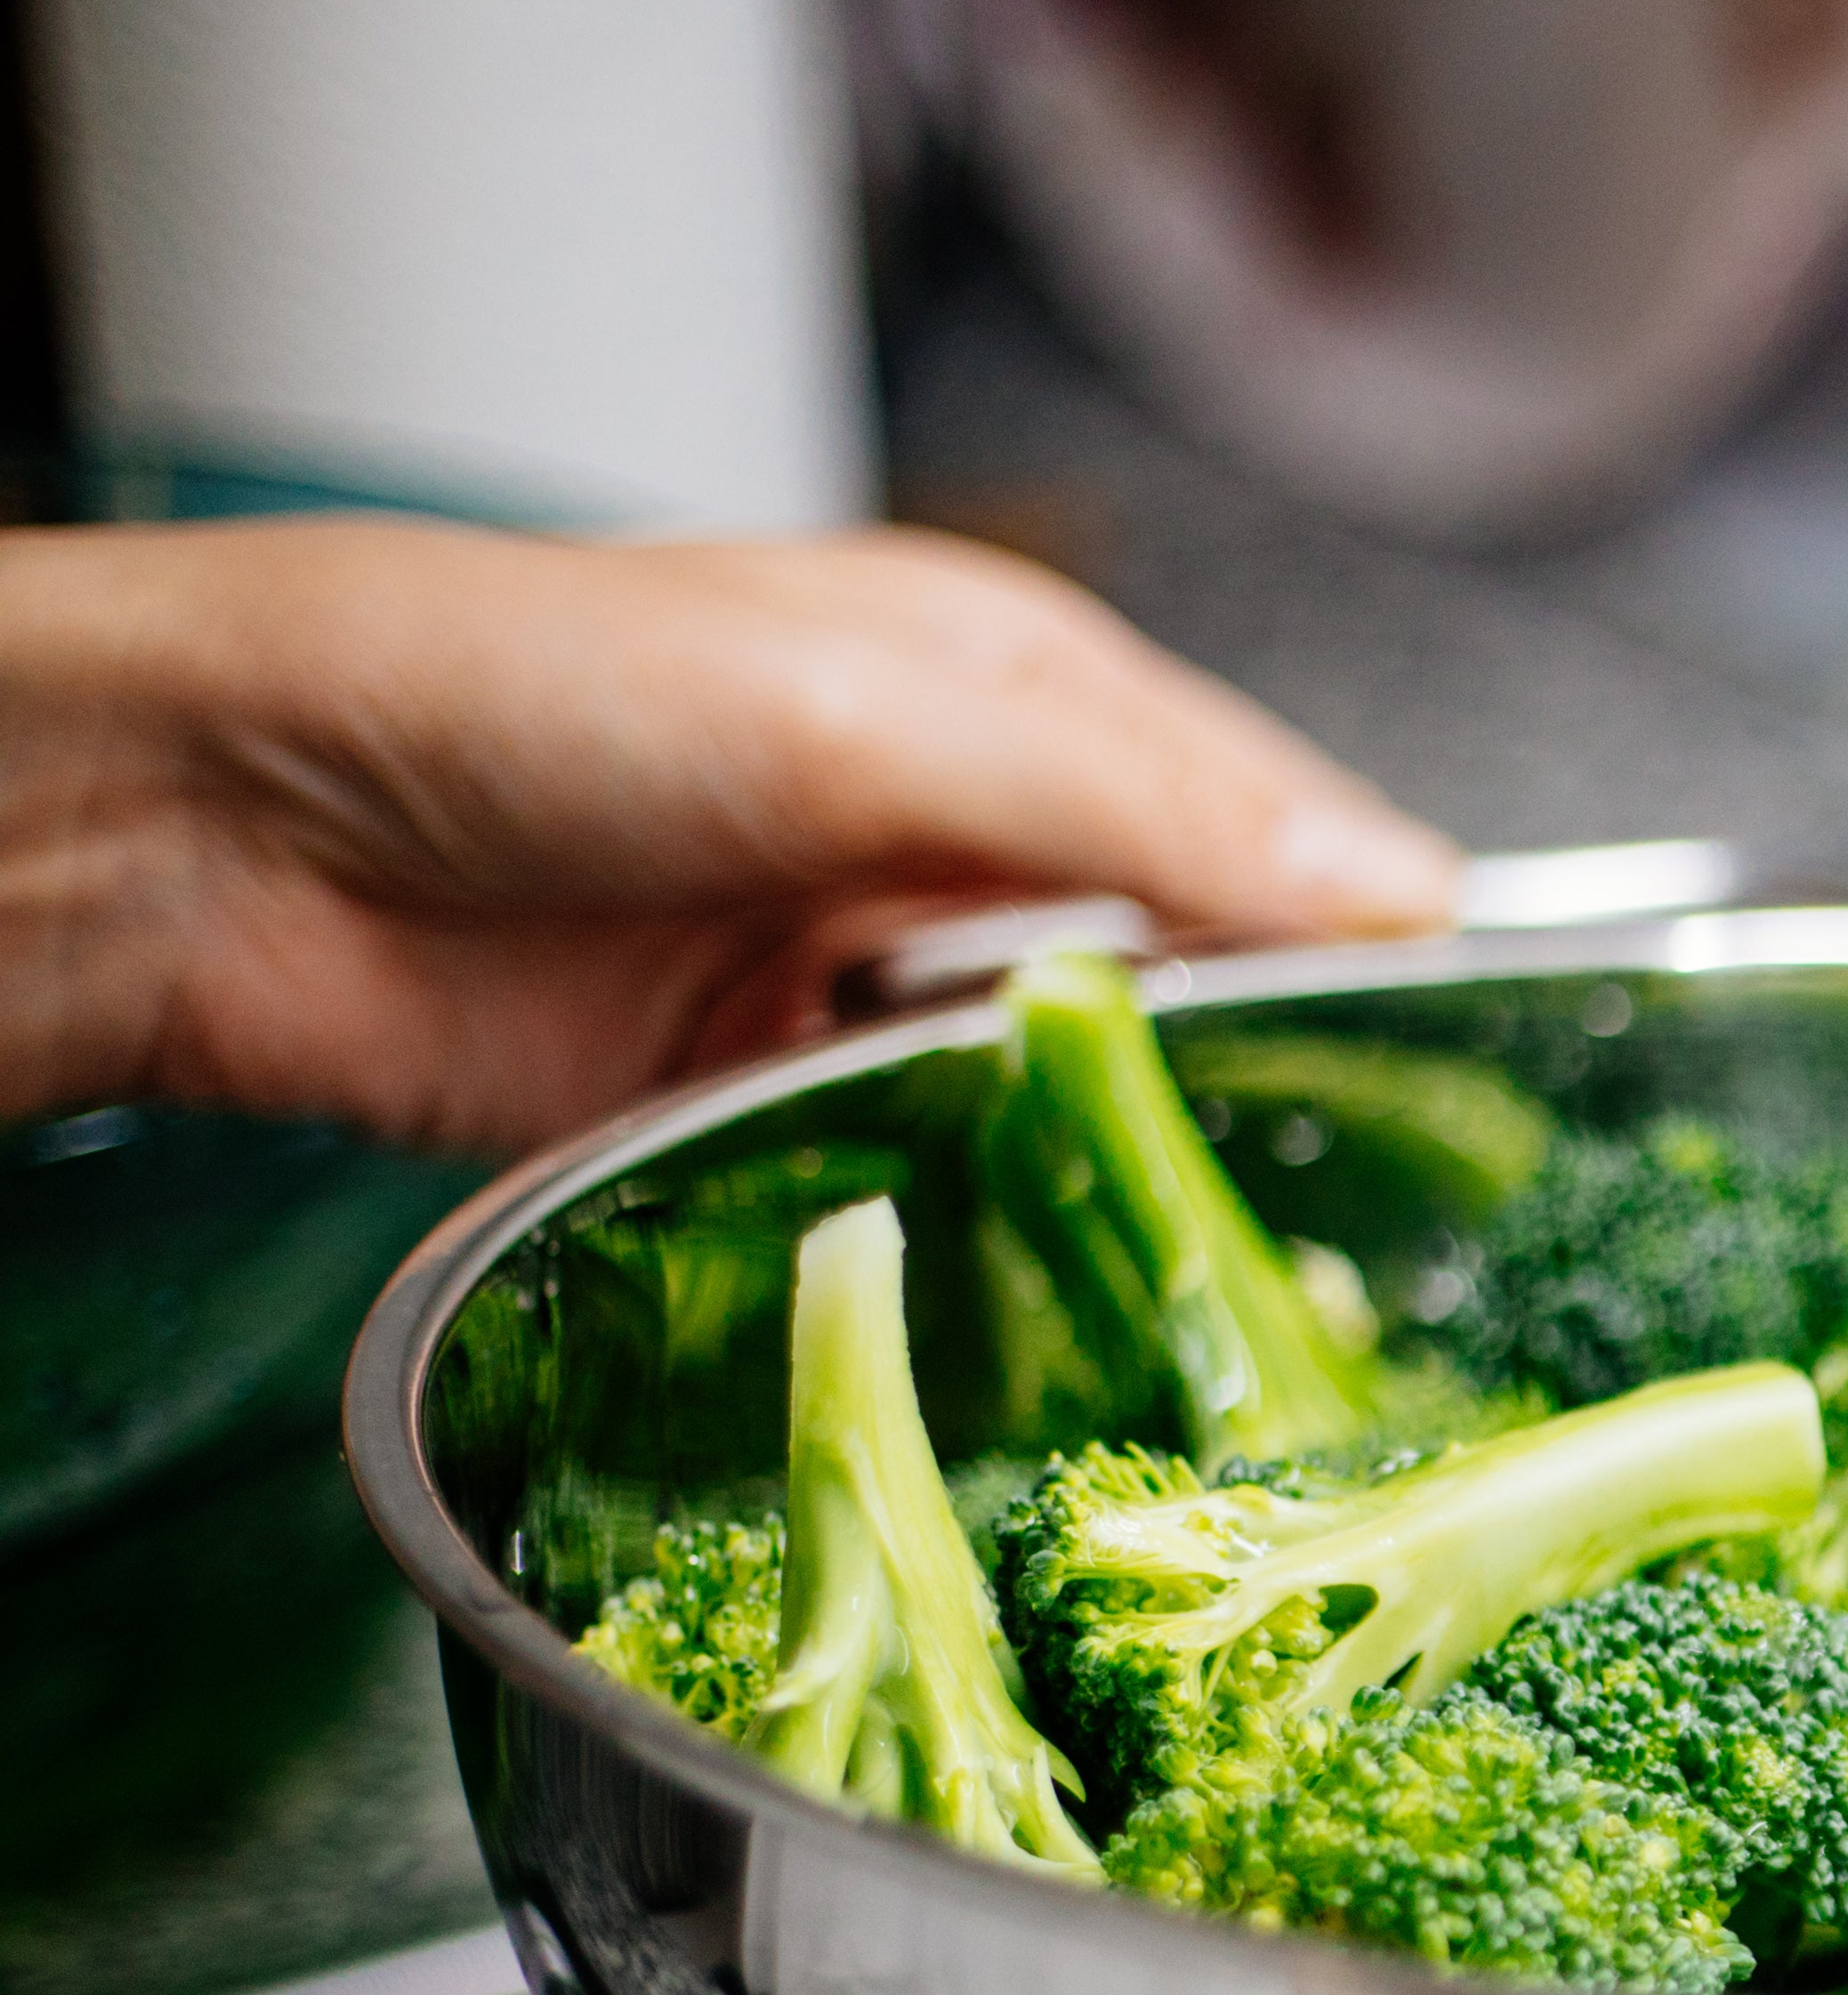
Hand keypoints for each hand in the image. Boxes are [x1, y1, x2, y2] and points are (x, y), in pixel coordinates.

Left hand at [0, 519, 1457, 1153]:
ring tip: (1242, 1292)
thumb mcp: (875, 712)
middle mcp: (961, 835)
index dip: (1376, 946)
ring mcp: (860, 981)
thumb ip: (1141, 808)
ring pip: (1073, 1104)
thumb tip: (1404, 886)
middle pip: (1194, 984)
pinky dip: (989, 1241)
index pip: (1275, 830)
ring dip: (1129, 1177)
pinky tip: (1060, 1301)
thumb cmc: (516, 693)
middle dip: (1269, 1090)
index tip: (1476, 1076)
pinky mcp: (766, 1108)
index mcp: (1017, 696)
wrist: (224, 836)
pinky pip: (933, 1192)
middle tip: (1384, 1226)